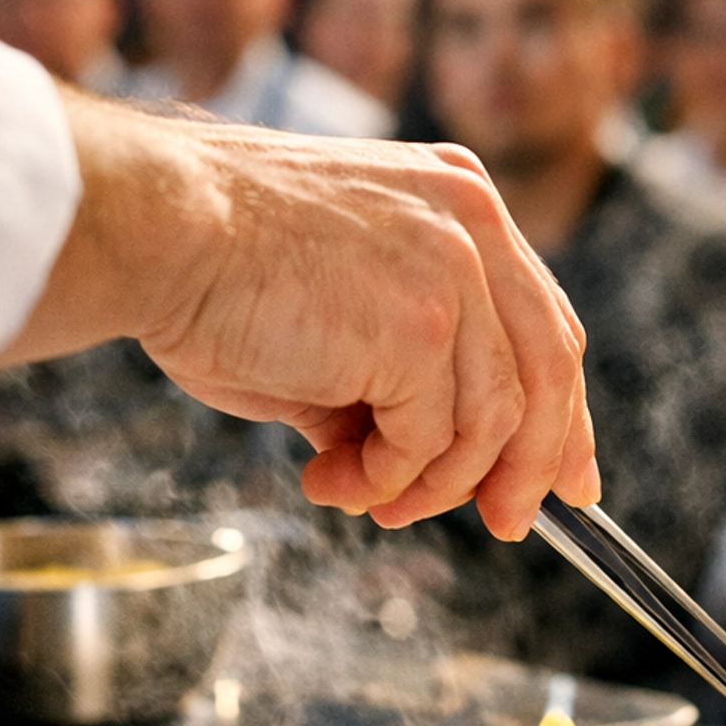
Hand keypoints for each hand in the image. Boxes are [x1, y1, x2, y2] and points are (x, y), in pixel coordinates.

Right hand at [0, 97, 598, 539]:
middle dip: (531, 465)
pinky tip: (329, 476)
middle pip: (549, 371)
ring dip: (428, 483)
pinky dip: (385, 479)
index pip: (544, 321)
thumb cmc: (212, 262)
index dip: (561, 411)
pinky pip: (430, 442)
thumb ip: (391, 368)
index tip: (568, 479)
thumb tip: (412, 462)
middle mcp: (473, 224)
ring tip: (362, 498)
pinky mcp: (419, 328)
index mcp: (460, 200)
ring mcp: (452, 273)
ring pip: (491, 422)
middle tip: (502, 525)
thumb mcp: (337, 305)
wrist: (158, 229)